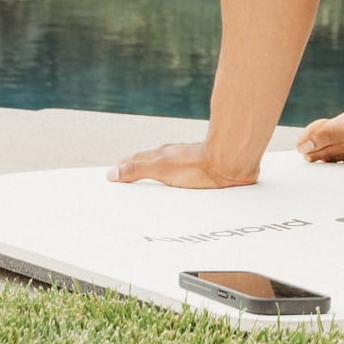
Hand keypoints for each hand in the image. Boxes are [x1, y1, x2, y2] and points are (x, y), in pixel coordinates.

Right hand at [107, 142, 256, 187]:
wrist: (231, 164)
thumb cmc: (198, 166)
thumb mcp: (161, 169)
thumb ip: (137, 170)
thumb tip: (112, 173)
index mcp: (161, 156)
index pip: (136, 160)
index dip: (124, 167)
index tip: (114, 173)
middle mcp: (174, 157)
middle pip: (151, 163)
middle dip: (138, 170)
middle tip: (126, 176)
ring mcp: (189, 163)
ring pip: (169, 169)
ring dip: (158, 175)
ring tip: (150, 183)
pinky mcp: (204, 173)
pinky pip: (185, 177)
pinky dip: (176, 181)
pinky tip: (180, 187)